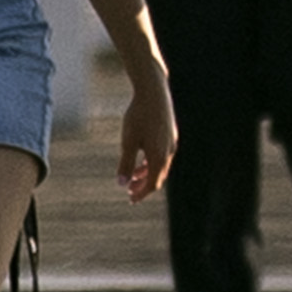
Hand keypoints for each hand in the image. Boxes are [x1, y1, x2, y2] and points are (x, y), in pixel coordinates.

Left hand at [116, 58, 175, 197]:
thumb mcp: (128, 141)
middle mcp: (168, 152)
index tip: (131, 199)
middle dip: (144, 186)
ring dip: (147, 173)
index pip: (152, 183)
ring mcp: (171, 143)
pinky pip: (163, 155)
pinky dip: (152, 162)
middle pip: (158, 177)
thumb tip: (121, 184)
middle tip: (130, 191)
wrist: (153, 91)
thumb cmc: (138, 115)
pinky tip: (142, 157)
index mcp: (159, 156)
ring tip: (134, 175)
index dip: (141, 193)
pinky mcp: (170, 134)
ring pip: (161, 166)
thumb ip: (126, 163)